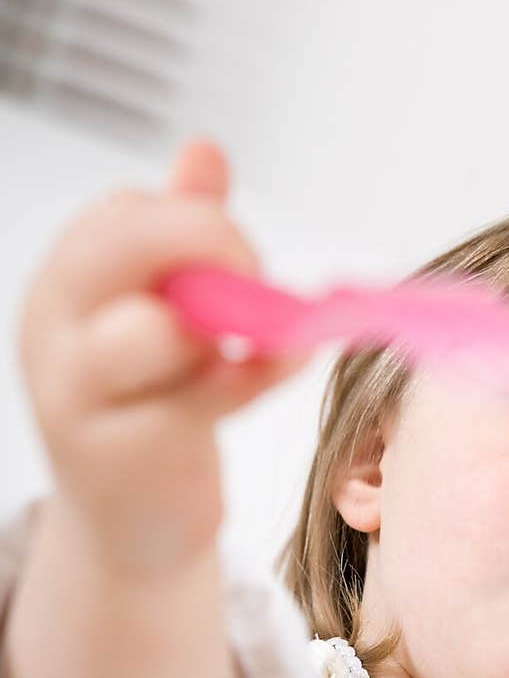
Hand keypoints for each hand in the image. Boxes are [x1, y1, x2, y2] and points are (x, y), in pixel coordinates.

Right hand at [17, 137, 308, 576]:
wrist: (131, 527)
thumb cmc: (149, 411)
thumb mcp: (157, 316)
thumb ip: (179, 237)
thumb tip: (204, 150)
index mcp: (62, 289)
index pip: (122, 214)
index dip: (195, 222)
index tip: (241, 259)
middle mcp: (54, 337)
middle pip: (122, 247)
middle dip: (208, 243)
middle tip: (254, 278)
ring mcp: (79, 401)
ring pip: (159, 329)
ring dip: (232, 328)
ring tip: (266, 344)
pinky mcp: (123, 459)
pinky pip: (201, 399)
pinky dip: (257, 376)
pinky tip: (284, 365)